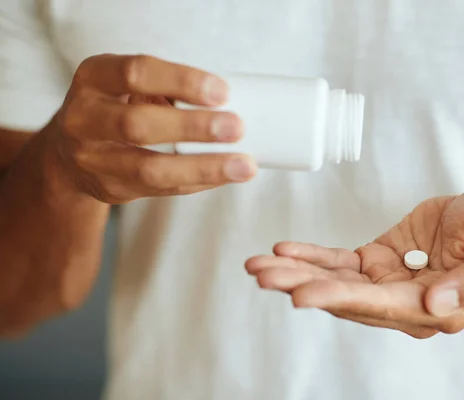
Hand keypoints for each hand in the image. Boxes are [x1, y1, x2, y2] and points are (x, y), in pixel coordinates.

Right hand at [41, 54, 255, 203]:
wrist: (70, 151)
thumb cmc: (115, 107)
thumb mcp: (127, 85)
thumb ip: (167, 88)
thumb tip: (233, 102)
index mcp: (93, 77)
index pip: (136, 73)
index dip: (181, 81)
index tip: (222, 91)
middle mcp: (84, 118)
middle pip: (139, 124)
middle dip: (193, 127)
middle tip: (237, 127)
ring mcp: (92, 158)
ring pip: (150, 168)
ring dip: (202, 167)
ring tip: (243, 166)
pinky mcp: (110, 188)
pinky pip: (161, 189)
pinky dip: (198, 181)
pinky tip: (225, 176)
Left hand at [246, 184, 463, 337]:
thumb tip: (435, 305)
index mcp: (437, 307)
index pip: (379, 306)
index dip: (339, 299)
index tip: (300, 295)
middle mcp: (406, 303)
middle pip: (346, 299)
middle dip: (302, 286)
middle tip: (263, 276)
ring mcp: (388, 283)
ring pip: (336, 282)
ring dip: (296, 274)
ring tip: (257, 266)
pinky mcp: (378, 263)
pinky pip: (339, 262)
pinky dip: (311, 257)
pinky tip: (283, 251)